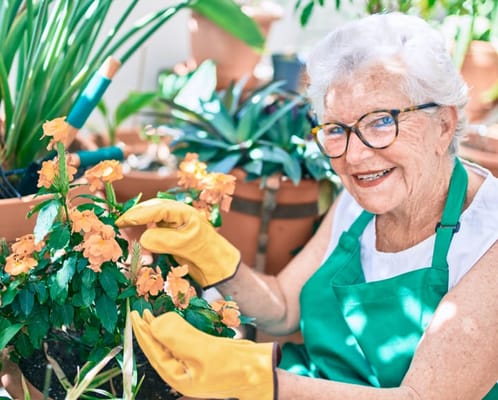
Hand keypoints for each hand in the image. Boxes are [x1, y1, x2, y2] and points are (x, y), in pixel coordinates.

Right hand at [116, 198, 239, 287]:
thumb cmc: (205, 253)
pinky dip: (142, 228)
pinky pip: (153, 225)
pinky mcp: (170, 231)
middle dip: (135, 213)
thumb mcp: (184, 246)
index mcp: (185, 212)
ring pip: (151, 215)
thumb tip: (143, 237)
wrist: (216, 265)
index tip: (124, 220)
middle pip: (152, 208)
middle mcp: (178, 213)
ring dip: (137, 219)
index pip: (159, 208)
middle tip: (118, 222)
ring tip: (121, 225)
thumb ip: (163, 239)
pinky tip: (132, 232)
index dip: (140, 213)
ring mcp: (174, 221)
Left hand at [131, 310, 278, 399]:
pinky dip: (178, 328)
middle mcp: (183, 372)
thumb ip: (177, 336)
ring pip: (171, 343)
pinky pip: (185, 340)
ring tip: (153, 312)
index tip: (136, 314)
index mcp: (178, 377)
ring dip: (163, 327)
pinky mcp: (204, 355)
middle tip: (140, 310)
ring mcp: (194, 364)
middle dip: (150, 330)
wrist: (262, 371)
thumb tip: (155, 323)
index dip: (144, 332)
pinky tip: (176, 318)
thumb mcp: (204, 351)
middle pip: (160, 348)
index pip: (154, 352)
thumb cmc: (234, 366)